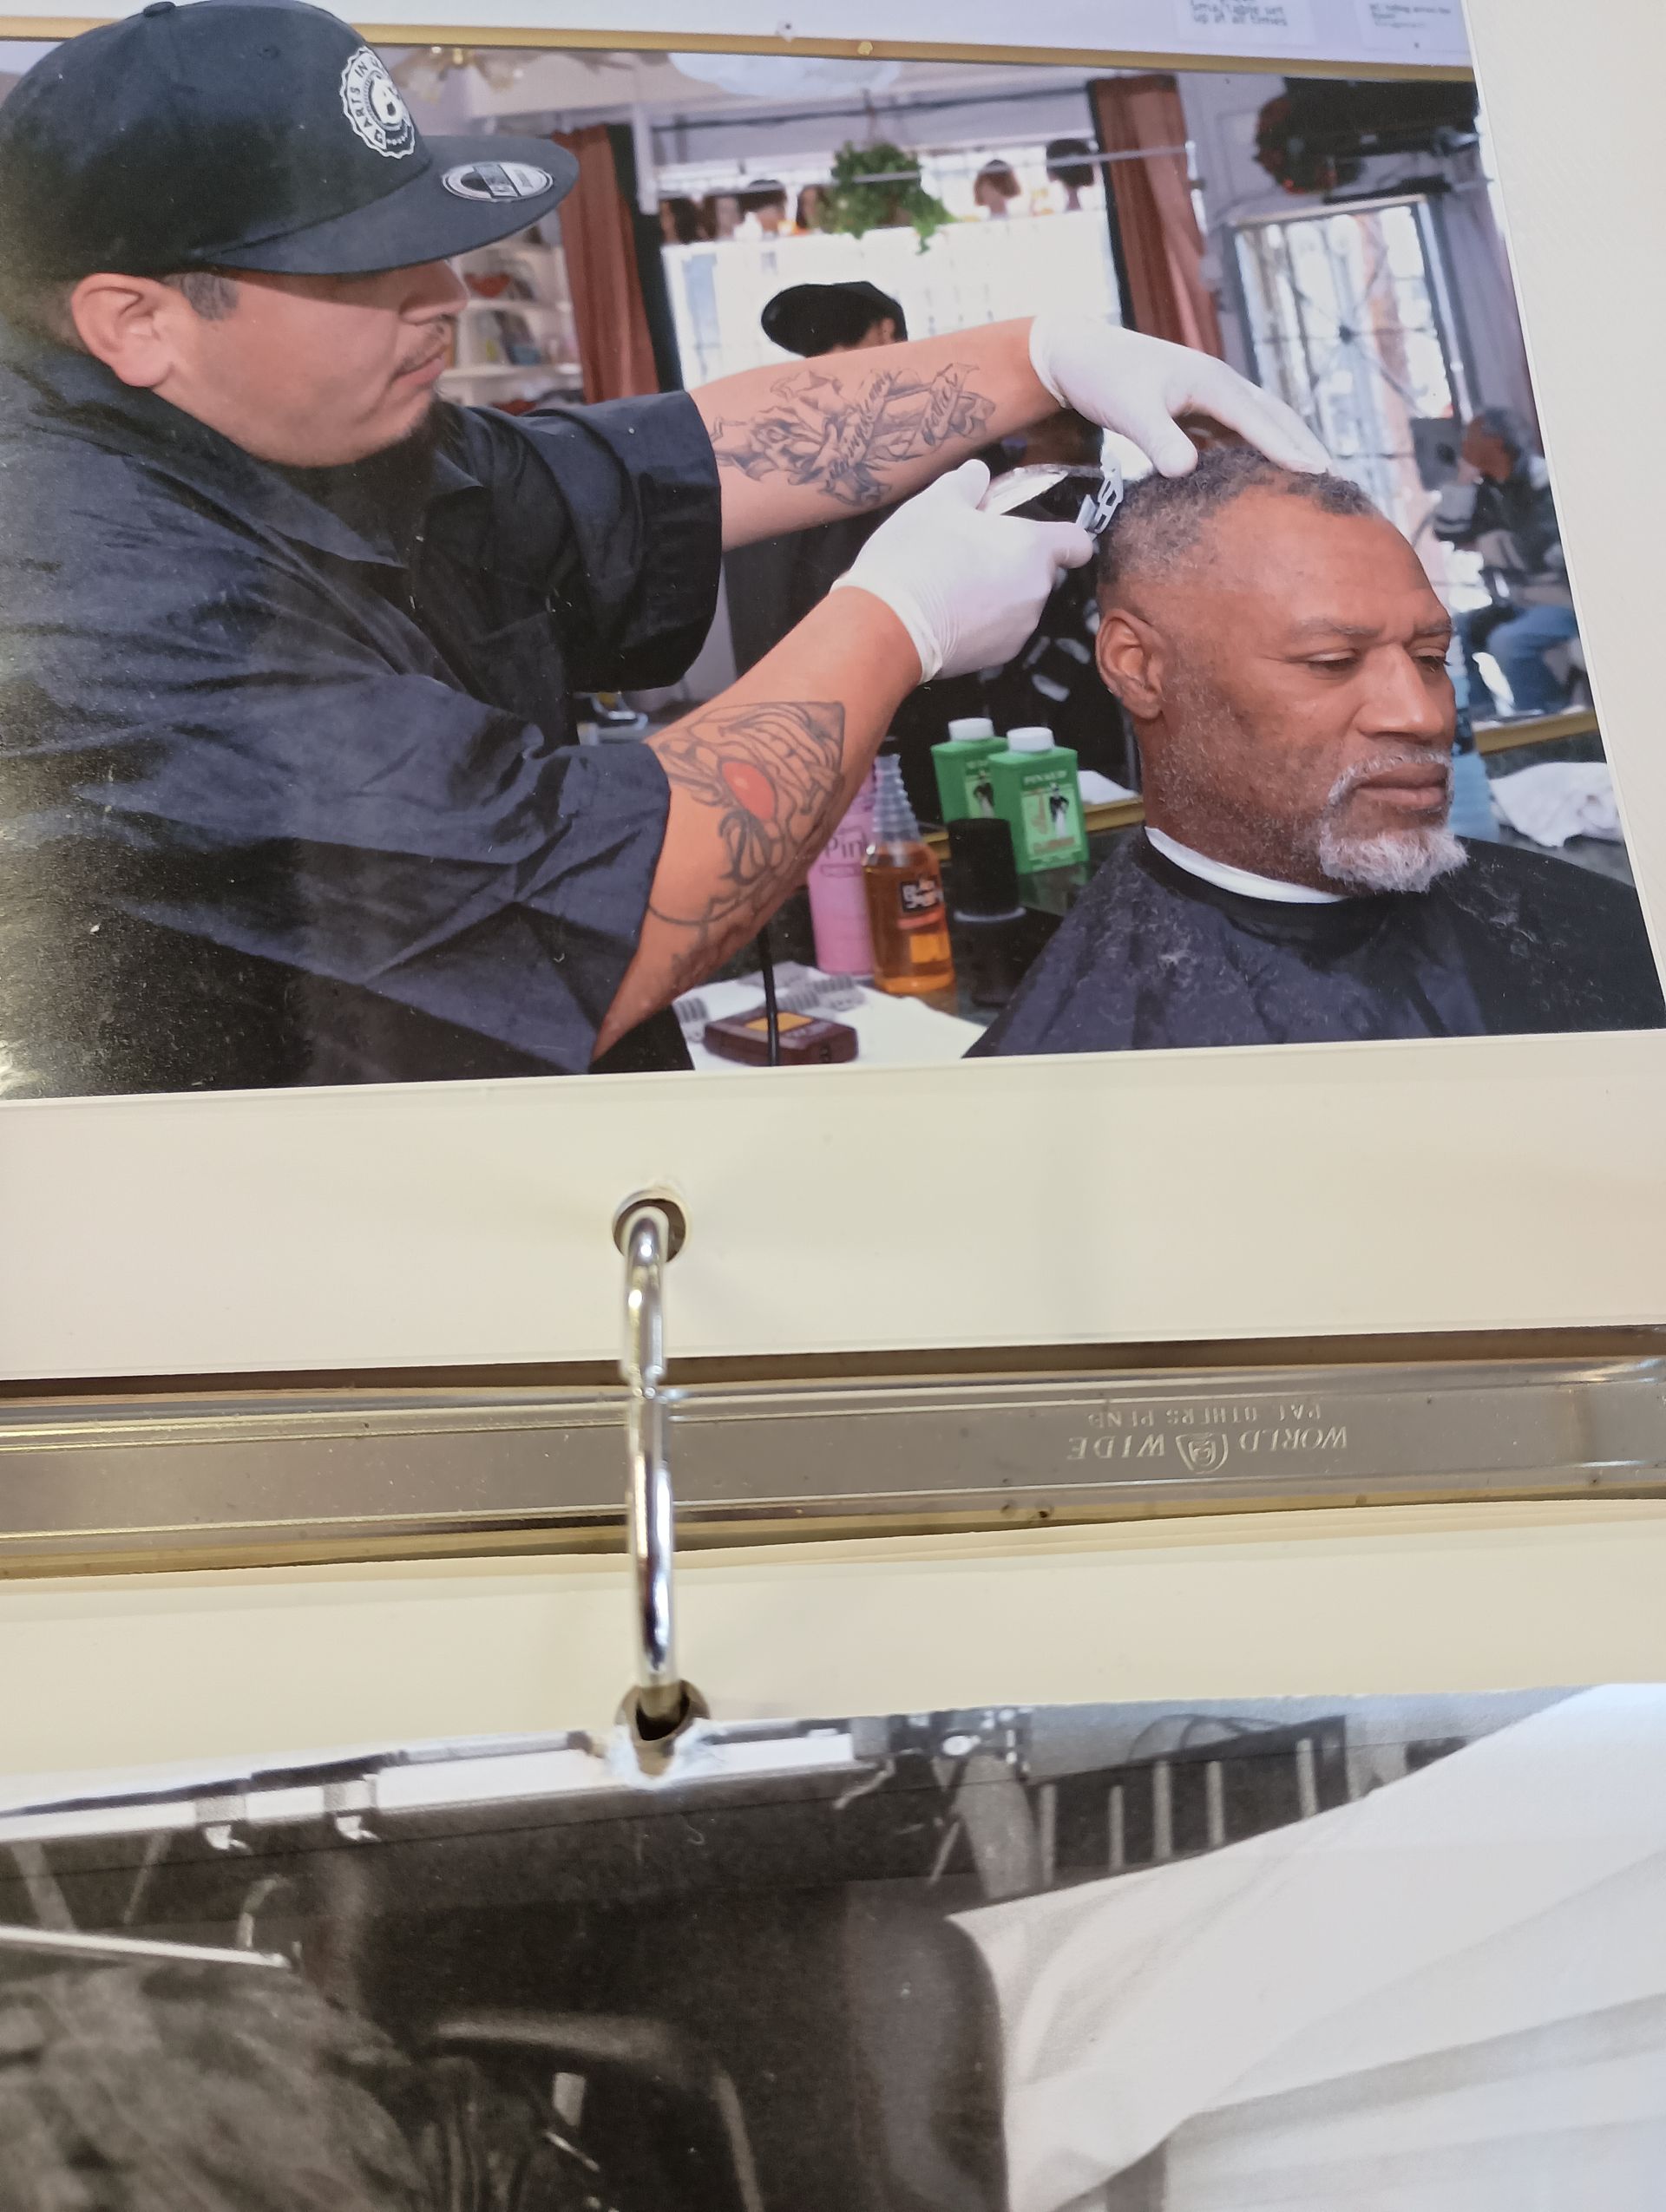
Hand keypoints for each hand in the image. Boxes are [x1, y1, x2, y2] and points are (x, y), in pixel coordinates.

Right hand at [829, 459, 1092, 682]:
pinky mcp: (998, 658)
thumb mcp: (935, 503)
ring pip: (1018, 604)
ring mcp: (1020, 629)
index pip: (1077, 543)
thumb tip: (978, 472)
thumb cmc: (917, 555)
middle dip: (1012, 563)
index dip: (1063, 539)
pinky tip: (945, 616)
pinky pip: (998, 632)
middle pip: (1039, 572)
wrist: (888, 625)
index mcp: (1032, 548)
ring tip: (951, 587)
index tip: (1037, 536)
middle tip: (970, 554)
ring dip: (996, 595)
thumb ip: (965, 483)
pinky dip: (981, 624)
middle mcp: (1036, 592)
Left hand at [1029, 311, 1328, 476]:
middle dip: (1307, 448)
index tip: (1319, 475)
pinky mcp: (1200, 410)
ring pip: (1263, 425)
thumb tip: (1186, 470)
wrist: (1080, 356)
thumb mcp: (1130, 410)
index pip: (1261, 421)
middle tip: (1339, 484)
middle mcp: (1221, 386)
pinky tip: (1266, 481)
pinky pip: (1240, 434)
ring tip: (1316, 484)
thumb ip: (1159, 439)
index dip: (1290, 449)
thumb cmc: (1105, 379)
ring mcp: (1213, 397)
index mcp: (1212, 383)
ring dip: (1290, 450)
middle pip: (1277, 419)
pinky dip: (1259, 454)